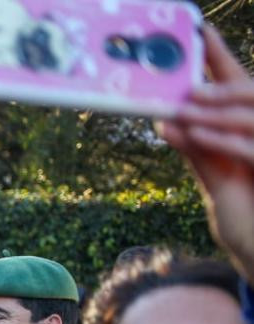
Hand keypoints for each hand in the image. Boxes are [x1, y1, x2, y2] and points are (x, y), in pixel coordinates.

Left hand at [159, 26, 253, 278]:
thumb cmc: (238, 204)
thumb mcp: (214, 174)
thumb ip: (196, 150)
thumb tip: (165, 124)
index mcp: (248, 126)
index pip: (238, 82)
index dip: (219, 57)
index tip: (200, 33)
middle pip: (248, 93)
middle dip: (220, 84)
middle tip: (188, 83)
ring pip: (248, 118)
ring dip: (214, 112)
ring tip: (183, 108)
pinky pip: (245, 150)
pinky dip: (217, 140)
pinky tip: (192, 133)